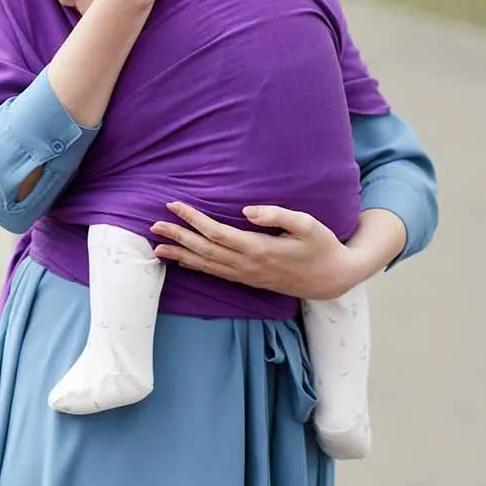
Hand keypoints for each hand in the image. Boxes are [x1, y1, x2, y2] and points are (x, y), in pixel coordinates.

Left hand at [150, 202, 371, 300]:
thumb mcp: (307, 224)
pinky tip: (183, 262)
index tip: (173, 205)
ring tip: (157, 248)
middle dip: (178, 237)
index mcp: (258, 249)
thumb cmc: (321, 245)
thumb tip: (247, 210)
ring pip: (207, 265)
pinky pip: (216, 273)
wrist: (333, 278)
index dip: (193, 219)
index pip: (216, 233)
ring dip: (181, 255)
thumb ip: (277, 215)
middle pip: (204, 250)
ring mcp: (248, 275)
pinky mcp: (250, 280)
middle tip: (153, 226)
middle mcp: (248, 265)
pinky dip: (197, 267)